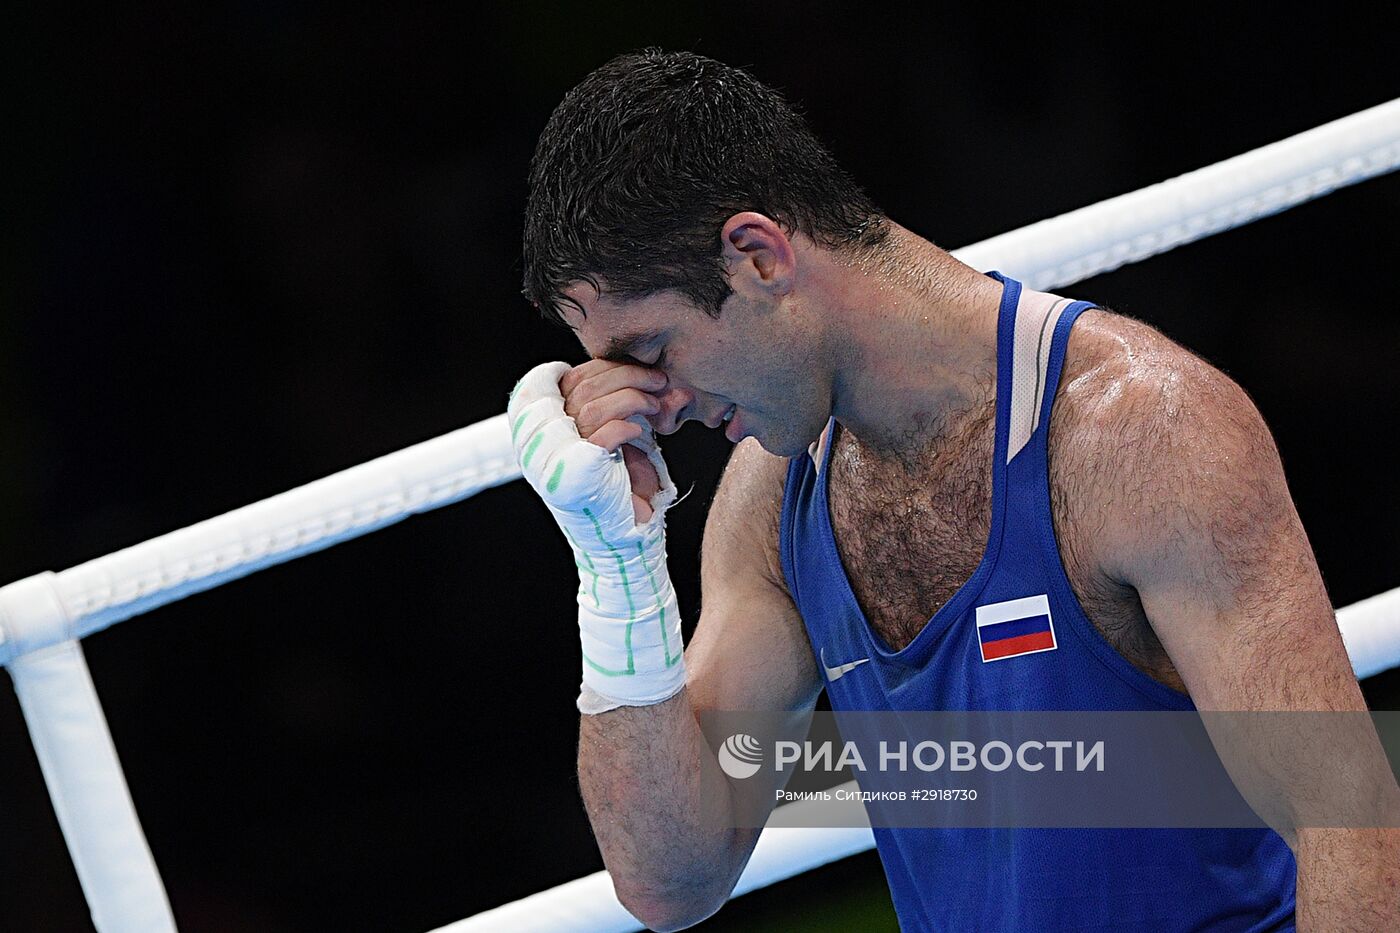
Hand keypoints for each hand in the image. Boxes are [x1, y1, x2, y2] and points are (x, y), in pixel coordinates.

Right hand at [560, 360, 667, 521]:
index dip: (609, 367)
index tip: (643, 369)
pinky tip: (641, 430)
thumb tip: (666, 382)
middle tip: (659, 381)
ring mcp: (560, 456)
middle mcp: (549, 439)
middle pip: (583, 387)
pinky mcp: (580, 473)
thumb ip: (635, 405)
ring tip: (656, 405)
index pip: (573, 378)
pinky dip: (626, 425)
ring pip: (591, 407)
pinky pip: (603, 434)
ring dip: (631, 397)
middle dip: (627, 376)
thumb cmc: (625, 485)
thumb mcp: (627, 434)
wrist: (626, 532)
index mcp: (554, 424)